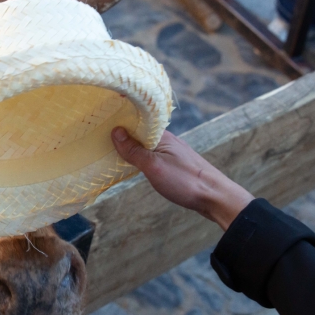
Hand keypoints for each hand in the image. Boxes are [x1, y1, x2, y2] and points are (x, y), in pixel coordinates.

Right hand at [111, 127, 253, 230]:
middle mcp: (166, 140)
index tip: (100, 117)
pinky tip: (132, 163)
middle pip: (139, 132)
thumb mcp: (154, 166)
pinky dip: (140, 156)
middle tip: (98, 134)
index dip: (120, 118)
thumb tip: (116, 132)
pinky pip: (152, 155)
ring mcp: (171, 152)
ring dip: (130, 145)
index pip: (136, 120)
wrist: (216, 198)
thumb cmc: (185, 181)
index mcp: (161, 135)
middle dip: (122, 132)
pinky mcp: (175, 164)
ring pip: (145, 144)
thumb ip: (134, 150)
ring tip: (110, 148)